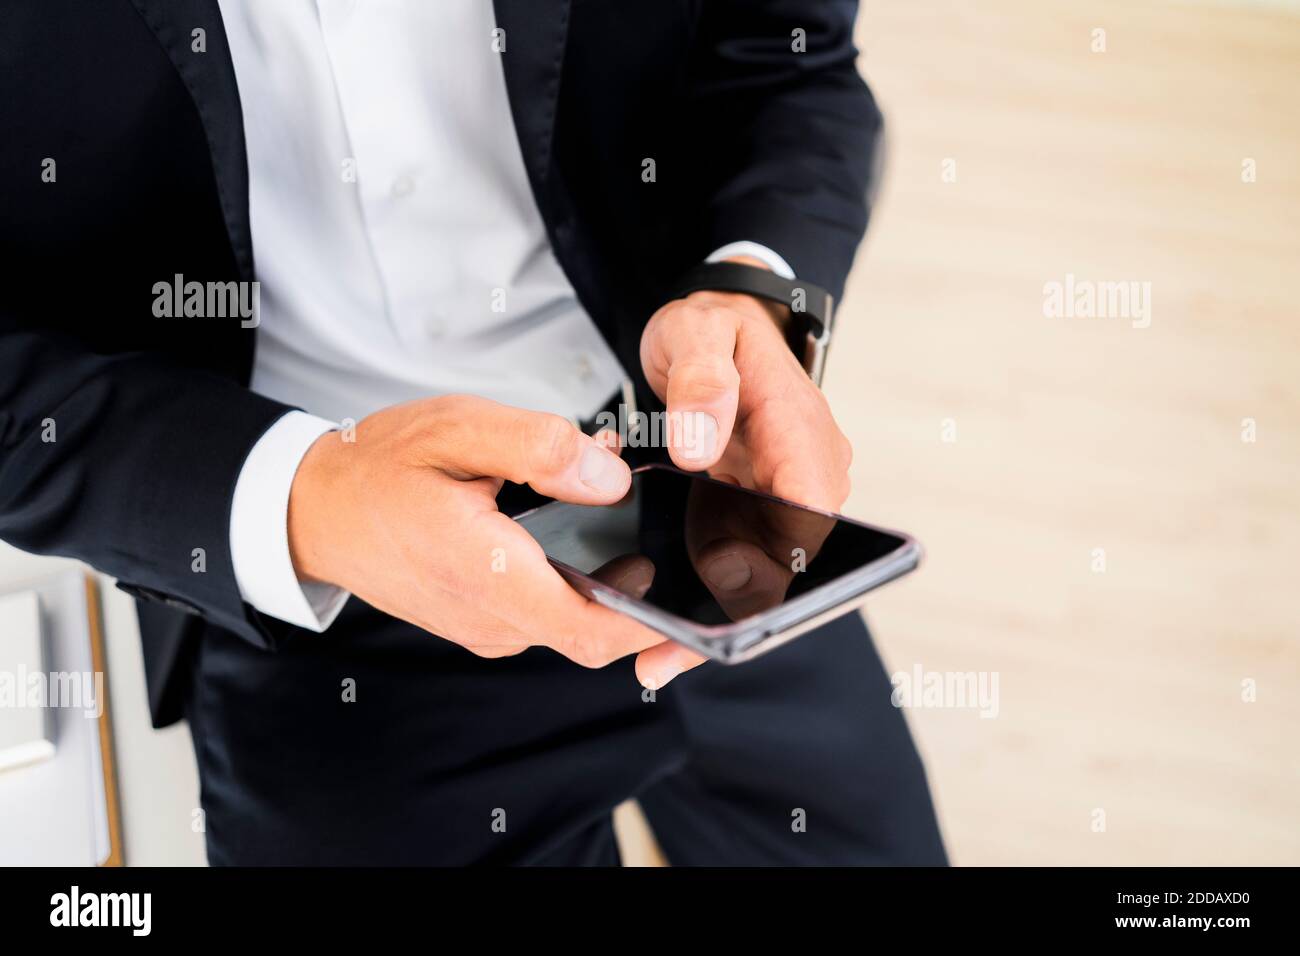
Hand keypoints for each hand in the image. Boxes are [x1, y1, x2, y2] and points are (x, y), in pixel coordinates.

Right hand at [286, 395, 669, 670]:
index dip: (651, 627)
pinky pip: (539, 617)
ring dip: (600, 588)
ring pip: (566, 625)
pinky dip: (568, 587)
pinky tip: (570, 541)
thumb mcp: (459, 429)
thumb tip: (610, 479)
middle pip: (589, 633)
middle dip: (635, 596)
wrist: (313, 510)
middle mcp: (488, 618)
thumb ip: (540, 448)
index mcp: (488, 574)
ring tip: (614, 526)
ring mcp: (481, 628)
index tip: (692, 602)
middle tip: (656, 538)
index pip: (591, 632)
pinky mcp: (476, 622)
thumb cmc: (379, 467)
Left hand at [637, 258, 853, 682]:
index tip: (722, 610)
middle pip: (792, 563)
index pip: (811, 519)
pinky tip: (663, 621)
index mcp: (802, 434)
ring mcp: (787, 493)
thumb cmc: (716, 325)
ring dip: (719, 614)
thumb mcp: (698, 334)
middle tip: (667, 653)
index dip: (774, 574)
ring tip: (655, 652)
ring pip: (768, 571)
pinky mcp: (762, 506)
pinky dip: (709, 590)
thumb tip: (699, 445)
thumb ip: (700, 382)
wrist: (721, 323)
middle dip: (737, 615)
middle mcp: (809, 471)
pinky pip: (746, 558)